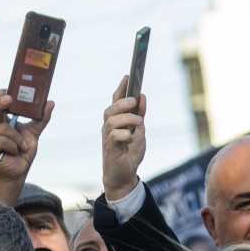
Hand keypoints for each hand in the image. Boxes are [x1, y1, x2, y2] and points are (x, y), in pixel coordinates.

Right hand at [0, 90, 53, 181]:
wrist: (17, 172)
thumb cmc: (22, 152)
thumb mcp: (33, 133)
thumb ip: (41, 119)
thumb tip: (51, 103)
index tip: (8, 92)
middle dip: (2, 103)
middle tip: (9, 99)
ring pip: (4, 128)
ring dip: (18, 139)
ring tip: (19, 147)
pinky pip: (2, 140)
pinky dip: (13, 147)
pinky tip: (12, 153)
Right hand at [101, 75, 145, 198]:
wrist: (125, 175)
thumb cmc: (130, 152)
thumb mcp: (140, 131)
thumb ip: (140, 115)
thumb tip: (142, 96)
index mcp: (117, 121)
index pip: (116, 101)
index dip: (121, 88)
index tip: (129, 75)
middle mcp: (109, 127)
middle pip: (111, 109)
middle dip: (122, 102)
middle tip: (134, 100)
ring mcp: (108, 137)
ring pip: (111, 120)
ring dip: (127, 118)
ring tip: (139, 122)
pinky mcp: (109, 148)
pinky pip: (114, 136)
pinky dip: (125, 134)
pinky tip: (131, 138)